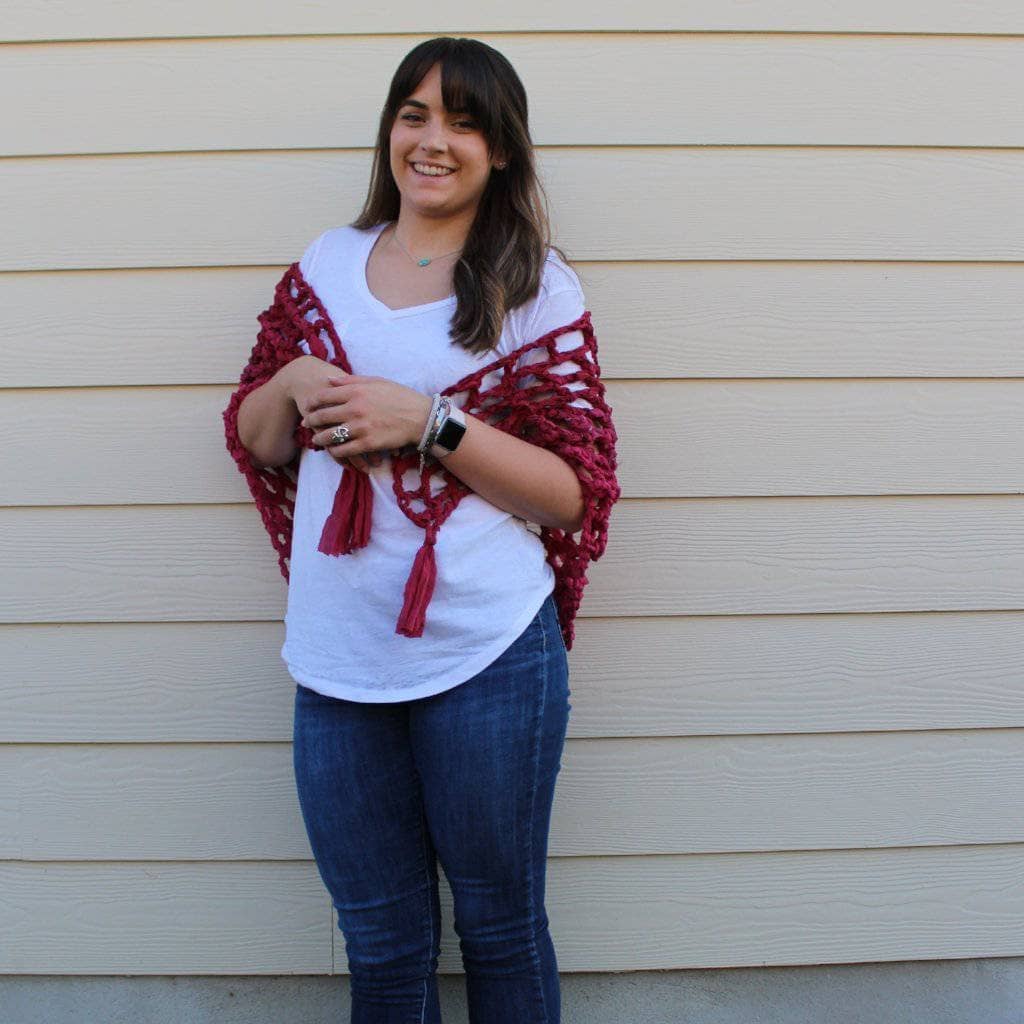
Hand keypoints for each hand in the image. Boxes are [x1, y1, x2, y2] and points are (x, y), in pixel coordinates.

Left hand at [281, 357, 395, 471]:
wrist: (420, 418)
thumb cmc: (400, 397)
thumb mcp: (376, 382)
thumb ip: (351, 380)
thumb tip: (329, 380)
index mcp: (356, 391)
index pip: (324, 396)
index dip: (312, 402)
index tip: (307, 406)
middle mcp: (355, 408)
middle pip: (323, 416)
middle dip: (311, 420)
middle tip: (305, 423)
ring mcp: (361, 427)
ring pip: (330, 435)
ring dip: (319, 438)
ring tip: (316, 440)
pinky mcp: (368, 443)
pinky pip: (344, 450)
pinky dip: (335, 451)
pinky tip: (333, 451)